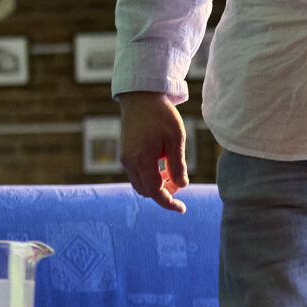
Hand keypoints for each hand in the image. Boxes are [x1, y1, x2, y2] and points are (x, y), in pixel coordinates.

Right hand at [118, 91, 188, 212]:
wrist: (140, 97)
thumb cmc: (161, 115)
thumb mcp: (176, 139)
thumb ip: (178, 164)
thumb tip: (182, 186)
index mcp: (141, 159)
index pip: (154, 191)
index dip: (168, 202)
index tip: (182, 208)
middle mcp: (129, 162)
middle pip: (145, 191)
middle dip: (163, 193)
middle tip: (180, 184)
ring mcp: (125, 158)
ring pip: (140, 184)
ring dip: (156, 185)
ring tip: (172, 174)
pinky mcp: (125, 154)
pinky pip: (136, 174)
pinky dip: (150, 176)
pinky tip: (162, 166)